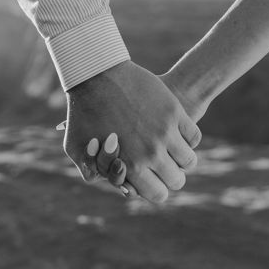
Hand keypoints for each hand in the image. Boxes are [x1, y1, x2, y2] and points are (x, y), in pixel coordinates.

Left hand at [62, 61, 201, 203]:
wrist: (96, 74)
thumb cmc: (81, 112)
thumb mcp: (74, 147)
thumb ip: (90, 171)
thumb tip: (111, 185)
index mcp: (131, 166)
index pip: (158, 194)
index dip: (158, 189)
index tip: (154, 179)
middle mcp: (151, 153)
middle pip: (177, 180)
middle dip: (172, 176)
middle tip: (165, 166)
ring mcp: (165, 132)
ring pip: (189, 160)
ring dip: (183, 158)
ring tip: (174, 150)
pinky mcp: (175, 112)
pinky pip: (194, 137)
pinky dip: (189, 138)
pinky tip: (178, 133)